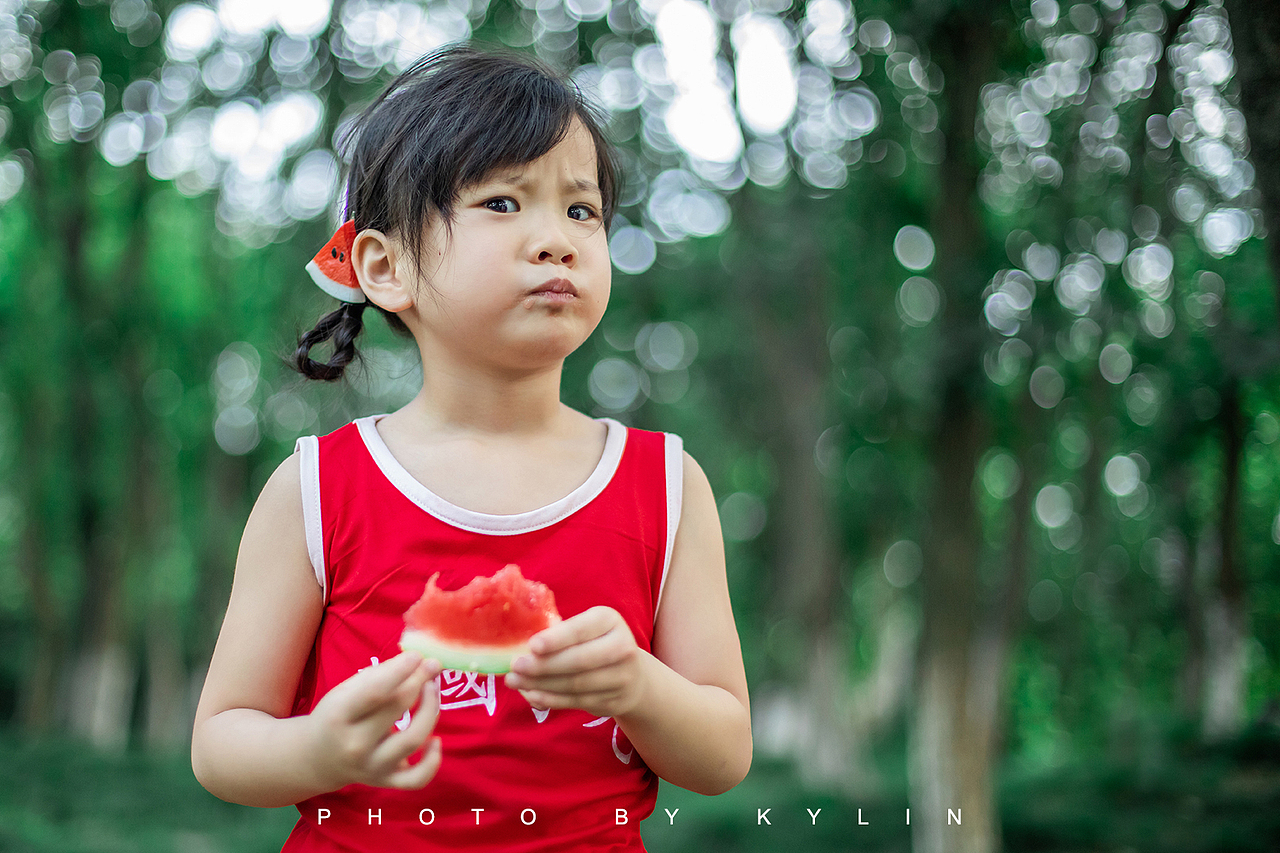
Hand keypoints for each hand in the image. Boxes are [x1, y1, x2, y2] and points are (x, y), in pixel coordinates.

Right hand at [307, 651, 443, 790]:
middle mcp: (354, 745)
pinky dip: (433, 761)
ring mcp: (371, 767)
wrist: (317, 757)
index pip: (375, 691)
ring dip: (430, 710)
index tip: (418, 655)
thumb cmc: (336, 715)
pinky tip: (435, 740)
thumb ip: (380, 676)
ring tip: (432, 690)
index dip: (402, 670)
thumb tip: (419, 661)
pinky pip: (417, 779)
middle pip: (397, 708)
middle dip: (420, 680)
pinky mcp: (385, 781)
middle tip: (430, 665)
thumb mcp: (345, 691)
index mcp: (338, 716)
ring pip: (413, 740)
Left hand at [504, 606, 648, 717]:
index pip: (581, 629)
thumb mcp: (585, 628)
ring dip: (541, 684)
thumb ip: (559, 633)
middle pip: (579, 660)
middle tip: (515, 667)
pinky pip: (577, 701)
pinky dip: (551, 699)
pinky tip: (532, 694)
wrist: (633, 676)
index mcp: (610, 620)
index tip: (532, 646)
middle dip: (543, 665)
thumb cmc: (594, 644)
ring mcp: (622, 677)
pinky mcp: (614, 701)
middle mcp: (622, 646)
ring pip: (576, 684)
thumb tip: (519, 646)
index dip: (557, 639)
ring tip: (515, 681)